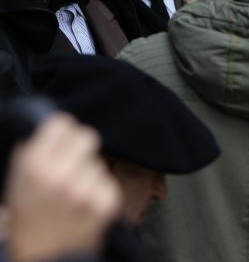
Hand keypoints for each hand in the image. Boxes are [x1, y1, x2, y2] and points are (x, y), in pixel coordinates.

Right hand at [5, 113, 121, 261]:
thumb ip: (32, 153)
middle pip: (88, 136)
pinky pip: (108, 180)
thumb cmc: (30, 221)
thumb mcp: (17, 184)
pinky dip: (99, 189)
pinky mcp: (107, 201)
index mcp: (35, 166)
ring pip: (98, 161)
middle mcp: (61, 174)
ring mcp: (86, 188)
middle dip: (81, 147)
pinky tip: (85, 204)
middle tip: (74, 161)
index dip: (63, 131)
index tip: (63, 138)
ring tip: (74, 193)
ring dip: (89, 172)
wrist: (46, 259)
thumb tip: (48, 127)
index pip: (62, 123)